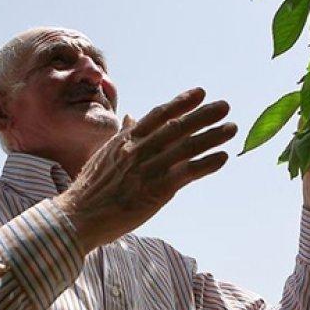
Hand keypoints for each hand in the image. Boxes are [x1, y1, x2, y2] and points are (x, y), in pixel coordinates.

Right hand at [55, 87, 236, 251]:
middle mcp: (138, 150)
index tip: (200, 93)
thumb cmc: (91, 189)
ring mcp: (147, 169)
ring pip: (185, 147)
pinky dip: (206, 164)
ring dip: (211, 136)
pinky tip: (222, 157)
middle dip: (203, 115)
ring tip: (231, 128)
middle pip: (177, 126)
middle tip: (224, 106)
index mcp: (126, 140)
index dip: (181, 103)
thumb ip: (124, 135)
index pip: (158, 115)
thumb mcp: (105, 154)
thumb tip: (133, 116)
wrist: (78, 216)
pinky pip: (186, 173)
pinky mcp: (155, 191)